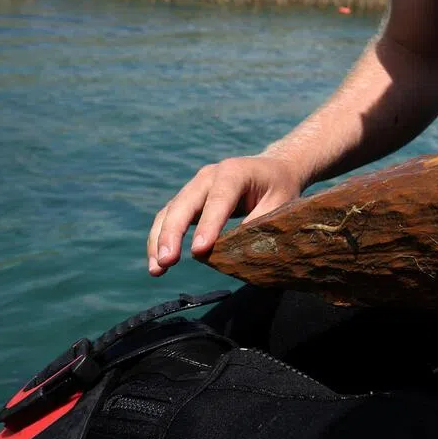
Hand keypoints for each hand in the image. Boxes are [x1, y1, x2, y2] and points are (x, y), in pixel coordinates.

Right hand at [147, 155, 303, 275]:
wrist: (273, 169)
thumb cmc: (280, 188)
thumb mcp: (280, 204)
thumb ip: (260, 224)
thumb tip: (236, 251)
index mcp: (234, 172)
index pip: (218, 199)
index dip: (208, 224)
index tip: (199, 251)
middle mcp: (209, 176)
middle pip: (184, 204)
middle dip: (172, 233)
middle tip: (166, 261)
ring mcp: (195, 187)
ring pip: (170, 212)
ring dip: (159, 240)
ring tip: (157, 270)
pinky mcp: (190, 200)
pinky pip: (169, 218)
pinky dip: (160, 239)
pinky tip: (158, 263)